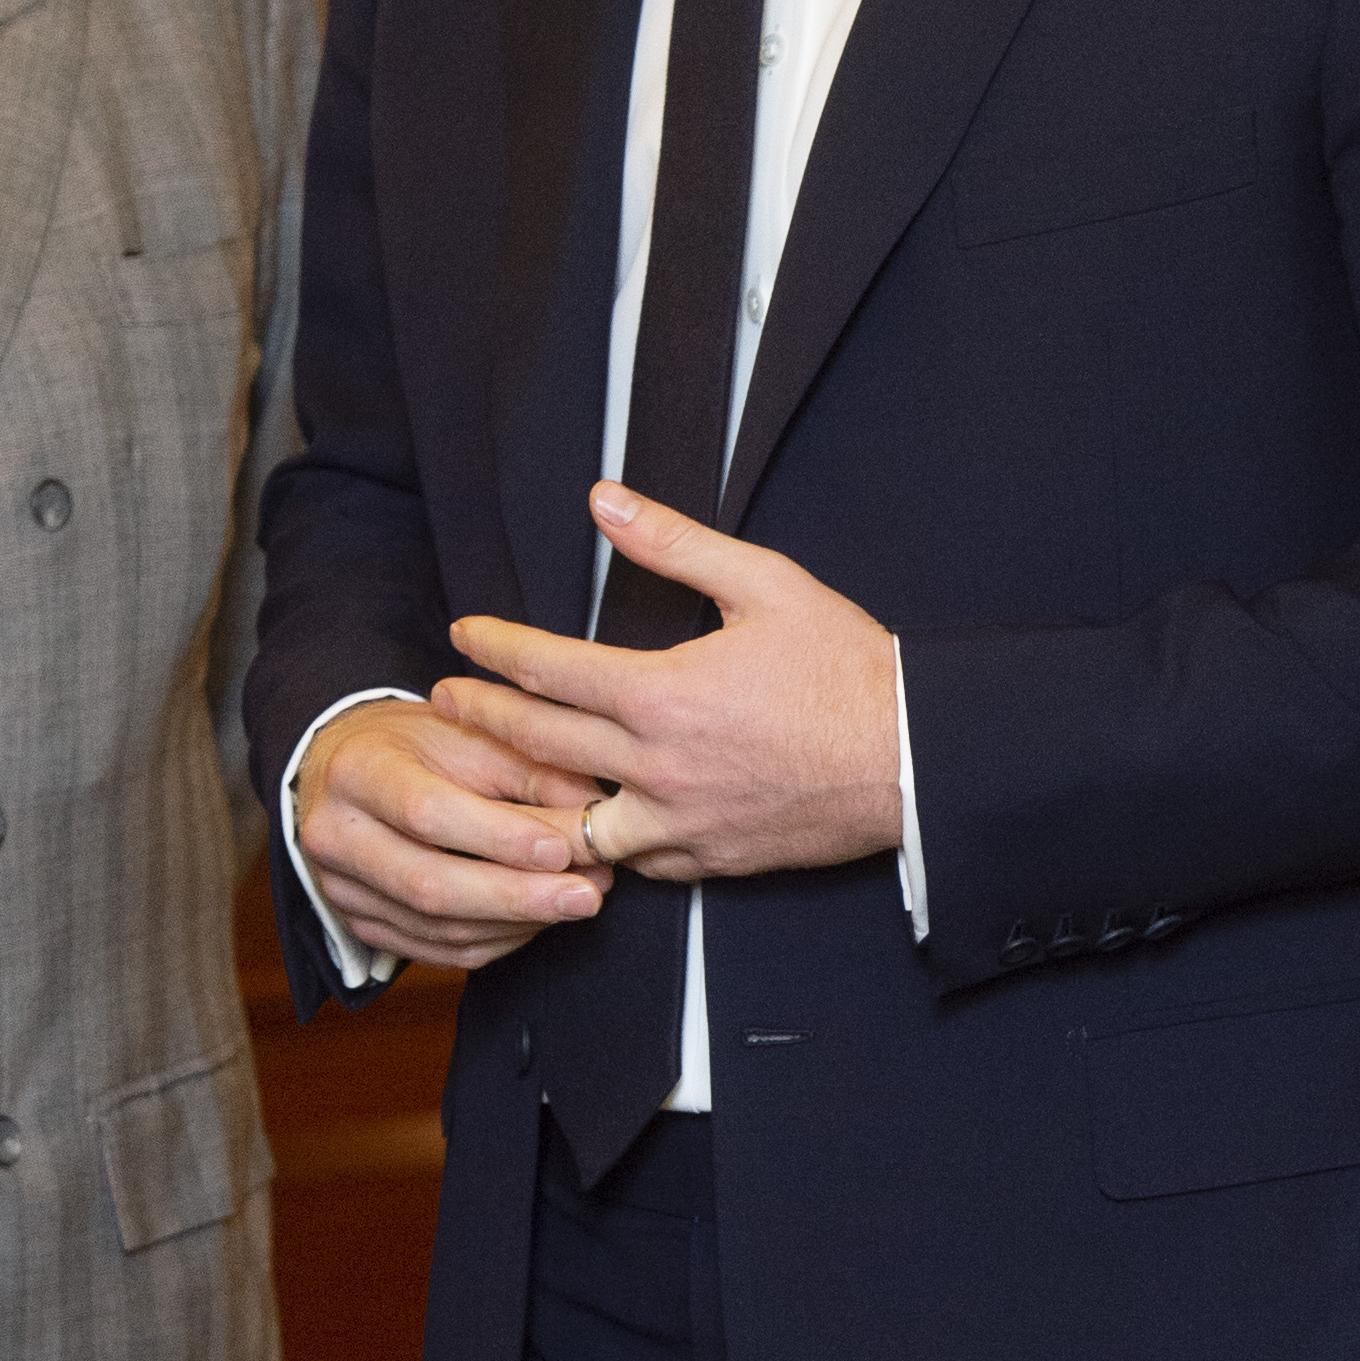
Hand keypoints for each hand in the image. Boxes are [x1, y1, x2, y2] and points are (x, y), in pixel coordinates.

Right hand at [293, 698, 611, 971]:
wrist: (349, 772)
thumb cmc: (421, 746)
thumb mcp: (474, 735)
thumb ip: (534, 772)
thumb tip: (596, 815)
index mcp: (356, 772)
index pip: (427, 813)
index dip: (499, 837)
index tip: (564, 849)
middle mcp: (334, 835)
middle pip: (430, 885)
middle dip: (519, 895)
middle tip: (590, 893)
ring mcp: (341, 890)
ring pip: (438, 927)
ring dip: (519, 921)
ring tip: (580, 901)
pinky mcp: (361, 927)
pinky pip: (439, 950)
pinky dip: (498, 940)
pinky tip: (540, 920)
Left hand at [432, 484, 901, 883]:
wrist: (914, 759)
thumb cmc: (847, 667)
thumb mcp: (764, 583)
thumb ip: (673, 543)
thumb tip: (603, 500)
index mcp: (662, 692)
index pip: (545, 669)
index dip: (493, 648)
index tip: (463, 635)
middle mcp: (656, 765)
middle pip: (538, 744)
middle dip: (482, 716)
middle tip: (445, 700)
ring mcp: (678, 821)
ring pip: (571, 820)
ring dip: (528, 795)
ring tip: (494, 773)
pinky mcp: (707, 858)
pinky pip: (629, 860)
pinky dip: (598, 840)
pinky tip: (584, 821)